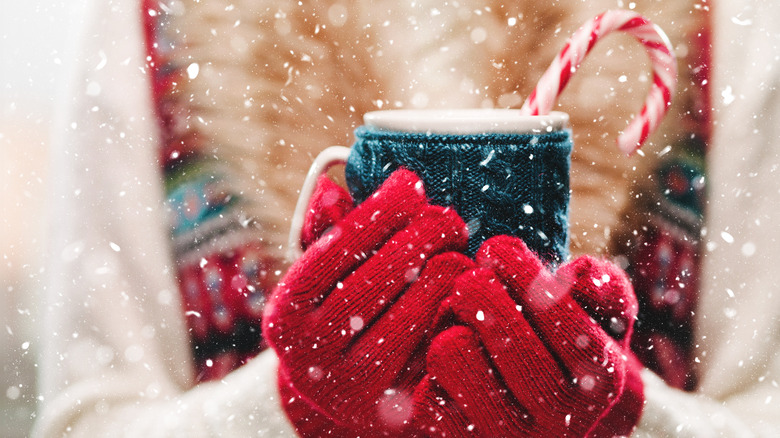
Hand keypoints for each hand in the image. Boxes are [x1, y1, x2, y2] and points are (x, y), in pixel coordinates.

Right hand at [263, 168, 473, 435]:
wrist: (341, 389)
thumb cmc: (338, 311)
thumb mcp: (325, 274)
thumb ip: (328, 230)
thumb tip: (332, 187)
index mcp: (285, 313)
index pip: (335, 248)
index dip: (379, 210)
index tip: (411, 182)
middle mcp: (305, 356)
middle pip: (375, 280)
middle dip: (420, 237)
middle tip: (449, 218)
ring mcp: (348, 388)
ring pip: (410, 316)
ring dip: (443, 273)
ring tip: (459, 251)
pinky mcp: (391, 410)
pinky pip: (434, 352)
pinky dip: (454, 314)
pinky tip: (464, 291)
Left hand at [414, 235, 642, 436]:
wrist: (541, 417)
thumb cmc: (564, 345)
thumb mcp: (600, 317)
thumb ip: (604, 289)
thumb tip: (578, 272)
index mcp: (600, 377)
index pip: (553, 309)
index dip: (517, 270)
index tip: (497, 250)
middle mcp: (558, 417)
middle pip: (499, 331)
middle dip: (477, 291)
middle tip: (470, 281)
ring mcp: (507, 436)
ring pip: (452, 353)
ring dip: (449, 327)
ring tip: (460, 323)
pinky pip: (426, 389)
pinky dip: (428, 368)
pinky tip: (446, 364)